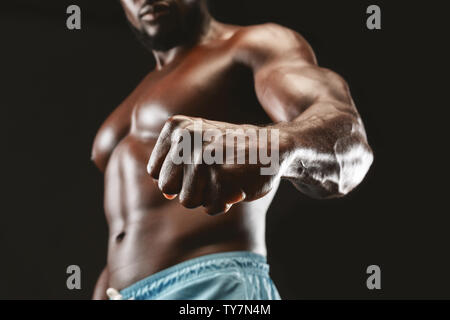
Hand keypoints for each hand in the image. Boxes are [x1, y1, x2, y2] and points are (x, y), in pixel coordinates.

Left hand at [147, 115, 283, 214]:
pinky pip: (210, 207)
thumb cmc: (232, 149)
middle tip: (214, 172)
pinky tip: (236, 184)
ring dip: (208, 196)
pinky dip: (224, 202)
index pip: (156, 172)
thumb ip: (174, 163)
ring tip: (225, 177)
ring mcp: (202, 157)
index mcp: (176, 127)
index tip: (200, 164)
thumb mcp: (198, 142)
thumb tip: (166, 193)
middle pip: (167, 187)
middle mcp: (186, 138)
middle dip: (191, 188)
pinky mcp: (221, 177)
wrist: (273, 147)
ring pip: (187, 201)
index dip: (178, 177)